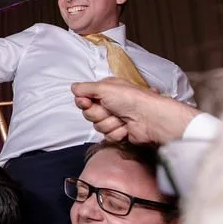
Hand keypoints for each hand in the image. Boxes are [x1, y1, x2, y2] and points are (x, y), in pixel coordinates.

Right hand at [71, 77, 199, 143]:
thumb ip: (85, 88)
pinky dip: (117, 132)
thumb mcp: (105, 88)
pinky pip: (108, 136)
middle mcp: (109, 104)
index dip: (84, 103)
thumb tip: (73, 88)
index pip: (84, 99)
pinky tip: (126, 127)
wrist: (149, 118)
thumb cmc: (132, 99)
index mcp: (105, 90)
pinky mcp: (119, 132)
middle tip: (111, 109)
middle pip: (89, 114)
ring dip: (110, 123)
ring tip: (122, 118)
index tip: (87, 102)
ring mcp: (114, 118)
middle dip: (99, 114)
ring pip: (98, 126)